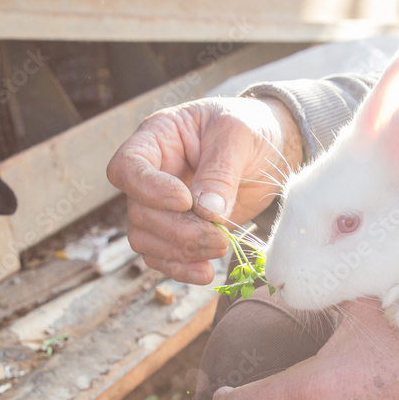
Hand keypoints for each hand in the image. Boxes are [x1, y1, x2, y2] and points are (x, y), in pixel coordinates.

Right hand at [106, 97, 302, 284]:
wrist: (271, 148)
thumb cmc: (250, 127)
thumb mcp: (238, 135)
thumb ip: (221, 171)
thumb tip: (206, 212)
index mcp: (157, 138)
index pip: (127, 167)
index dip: (149, 190)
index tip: (186, 200)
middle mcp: (152, 173)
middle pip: (139, 211)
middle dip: (178, 230)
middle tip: (219, 237)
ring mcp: (162, 205)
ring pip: (145, 239)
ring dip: (180, 252)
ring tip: (220, 247)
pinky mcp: (179, 230)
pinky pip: (162, 256)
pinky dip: (181, 269)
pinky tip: (206, 272)